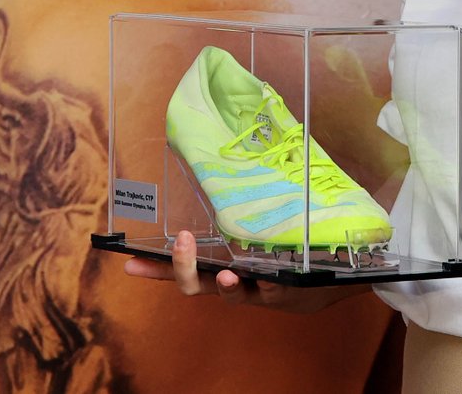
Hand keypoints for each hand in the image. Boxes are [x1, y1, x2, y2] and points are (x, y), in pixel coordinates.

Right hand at [123, 230, 365, 312]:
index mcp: (224, 266)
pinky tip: (258, 277)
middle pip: (195, 286)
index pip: (182, 269)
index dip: (156, 268)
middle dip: (181, 269)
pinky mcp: (282, 293)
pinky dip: (261, 284)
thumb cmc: (291, 247)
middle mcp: (235, 282)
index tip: (128, 261)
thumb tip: (224, 166)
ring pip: (228, 294)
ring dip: (222, 284)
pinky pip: (268, 291)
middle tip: (181, 243)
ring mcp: (258, 291)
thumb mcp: (262, 227)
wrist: (333, 273)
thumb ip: (244, 207)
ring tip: (224, 274)